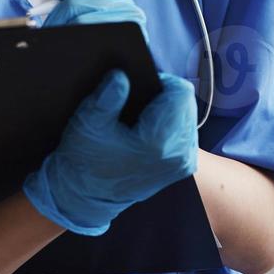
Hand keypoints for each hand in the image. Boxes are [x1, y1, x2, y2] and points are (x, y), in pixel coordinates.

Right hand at [22, 70, 197, 234]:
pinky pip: (186, 132)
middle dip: (165, 97)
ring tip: (143, 117)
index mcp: (158, 142)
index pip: (180, 93)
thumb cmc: (85, 161)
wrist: (86, 198)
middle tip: (138, 103)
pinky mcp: (183, 167)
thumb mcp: (88, 126)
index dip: (161, 82)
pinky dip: (171, 126)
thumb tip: (121, 75)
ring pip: (188, 116)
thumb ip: (106, 98)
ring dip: (169, 111)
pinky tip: (150, 130)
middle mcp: (179, 154)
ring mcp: (183, 163)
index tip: (139, 88)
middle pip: (186, 103)